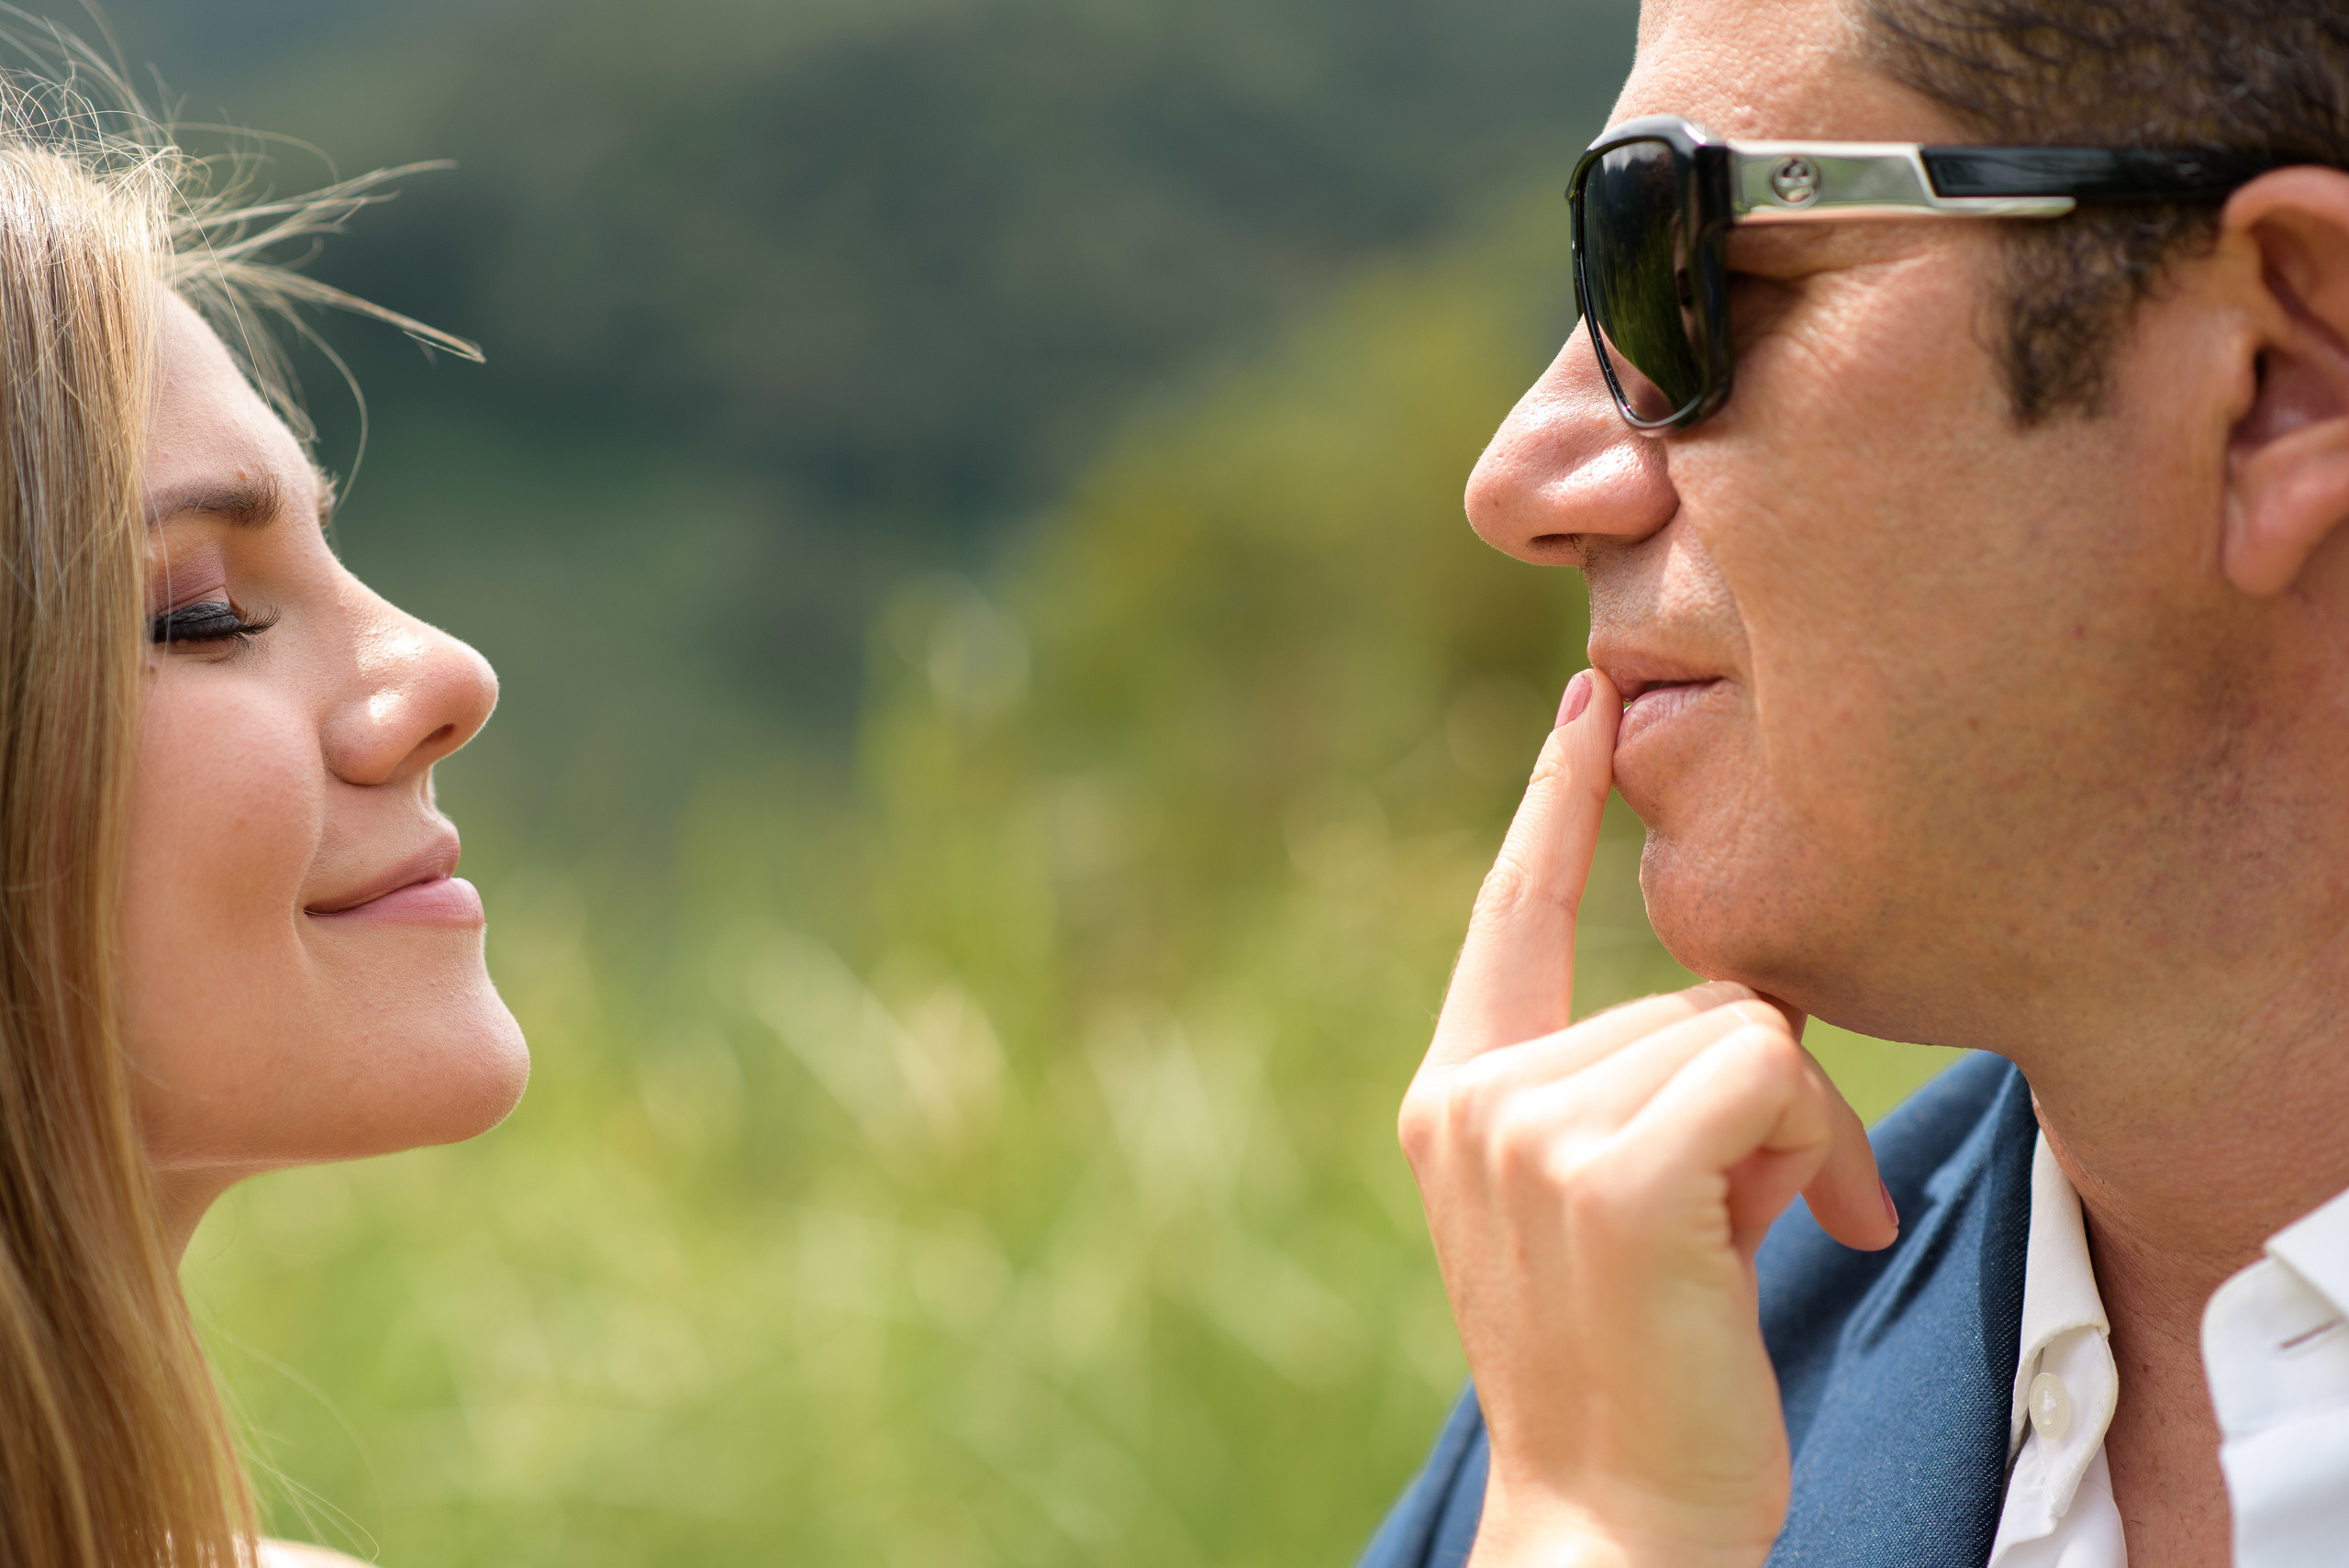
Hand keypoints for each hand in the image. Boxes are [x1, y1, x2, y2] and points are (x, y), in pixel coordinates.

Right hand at [1397, 667, 1897, 1567]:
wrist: (1616, 1521)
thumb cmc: (1639, 1372)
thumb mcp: (1608, 1207)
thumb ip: (1634, 1092)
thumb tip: (1749, 1008)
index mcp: (1454, 1100)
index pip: (1507, 919)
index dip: (1552, 804)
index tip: (1589, 699)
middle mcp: (1469, 1098)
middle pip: (1686, 991)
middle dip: (1765, 1094)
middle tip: (1771, 1214)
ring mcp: (1525, 1129)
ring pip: (1737, 1029)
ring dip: (1797, 1134)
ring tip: (1769, 1238)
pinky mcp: (1610, 1174)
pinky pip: (1768, 1070)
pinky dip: (1818, 1147)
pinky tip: (1804, 1232)